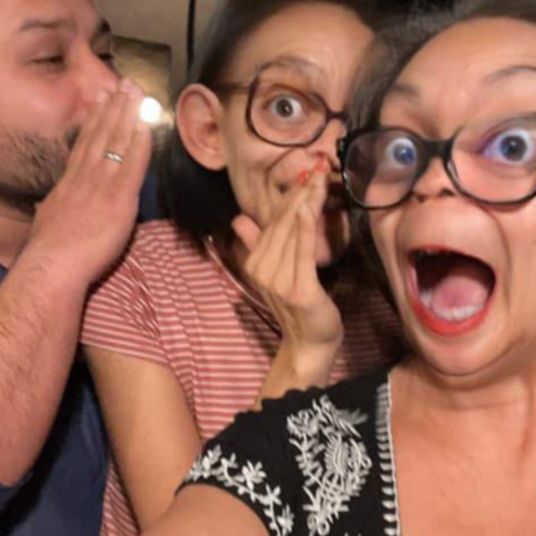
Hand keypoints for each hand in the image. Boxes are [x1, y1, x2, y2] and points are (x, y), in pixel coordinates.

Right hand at [27, 79, 150, 285]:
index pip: (84, 145)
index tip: (100, 102)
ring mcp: (102, 185)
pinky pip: (132, 165)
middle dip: (114, 108)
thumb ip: (55, 208)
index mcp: (70, 183)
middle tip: (123, 84)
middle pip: (100, 136)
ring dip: (128, 116)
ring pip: (116, 143)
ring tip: (136, 93)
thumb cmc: (50, 251)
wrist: (53, 264)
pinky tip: (147, 126)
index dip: (94, 122)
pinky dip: (140, 143)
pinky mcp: (119, 198)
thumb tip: (49, 205)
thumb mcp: (49, 220)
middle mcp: (85, 176)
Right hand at [233, 165, 342, 382]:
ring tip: (320, 177)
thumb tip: (238, 220)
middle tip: (318, 166)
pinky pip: (302, 253)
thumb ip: (257, 244)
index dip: (288, 196)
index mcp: (255, 262)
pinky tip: (308, 208)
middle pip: (282, 223)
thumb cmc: (297, 304)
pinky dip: (305, 229)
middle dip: (300, 193)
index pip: (271, 222)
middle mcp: (262, 269)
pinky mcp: (299, 290)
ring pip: (293, 233)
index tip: (305, 172)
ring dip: (306, 202)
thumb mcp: (275, 272)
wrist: (309, 341)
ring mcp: (279, 281)